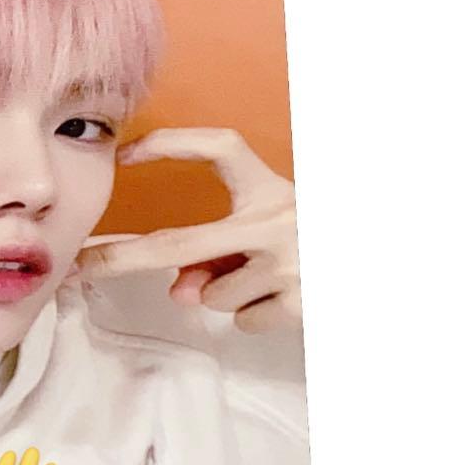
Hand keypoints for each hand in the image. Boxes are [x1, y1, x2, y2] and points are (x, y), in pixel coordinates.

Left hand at [76, 127, 301, 333]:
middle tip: (82, 267)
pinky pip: (242, 320)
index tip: (127, 152)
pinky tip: (282, 300)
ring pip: (210, 296)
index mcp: (270, 188)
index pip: (219, 147)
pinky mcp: (300, 302)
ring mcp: (286, 262)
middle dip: (121, 259)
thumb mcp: (270, 232)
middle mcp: (276, 218)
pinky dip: (253, 316)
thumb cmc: (312, 244)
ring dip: (223, 295)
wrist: (382, 268)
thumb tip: (180, 290)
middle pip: (177, 244)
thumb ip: (219, 252)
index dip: (172, 144)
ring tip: (265, 280)